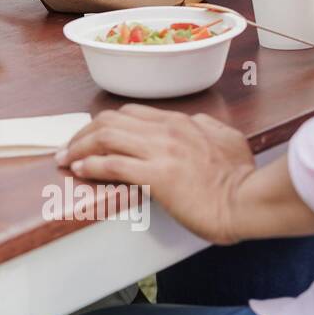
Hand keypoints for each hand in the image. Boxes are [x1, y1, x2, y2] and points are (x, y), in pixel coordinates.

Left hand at [57, 104, 255, 244]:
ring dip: (78, 147)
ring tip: (64, 159)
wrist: (248, 201)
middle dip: (83, 133)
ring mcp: (159, 151)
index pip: (130, 113)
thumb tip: (196, 123)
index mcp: (181, 122)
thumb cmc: (241, 178)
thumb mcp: (228, 139)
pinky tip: (80, 170)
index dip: (104, 123)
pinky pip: (111, 164)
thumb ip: (208, 126)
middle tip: (69, 147)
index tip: (91, 136)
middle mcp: (166, 130)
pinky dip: (90, 165)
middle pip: (110, 121)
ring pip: (105, 137)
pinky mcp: (155, 175)